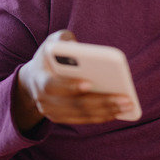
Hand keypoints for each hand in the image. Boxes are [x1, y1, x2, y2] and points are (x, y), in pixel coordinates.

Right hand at [13, 30, 134, 131]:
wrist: (32, 79)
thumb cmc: (50, 56)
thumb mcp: (52, 42)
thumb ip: (63, 39)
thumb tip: (78, 47)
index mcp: (40, 78)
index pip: (53, 86)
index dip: (69, 86)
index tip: (89, 83)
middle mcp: (43, 99)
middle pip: (74, 104)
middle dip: (101, 102)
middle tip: (124, 99)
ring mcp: (51, 111)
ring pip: (81, 114)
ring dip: (106, 111)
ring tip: (127, 104)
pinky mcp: (60, 118)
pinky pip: (83, 120)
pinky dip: (101, 116)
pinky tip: (118, 110)